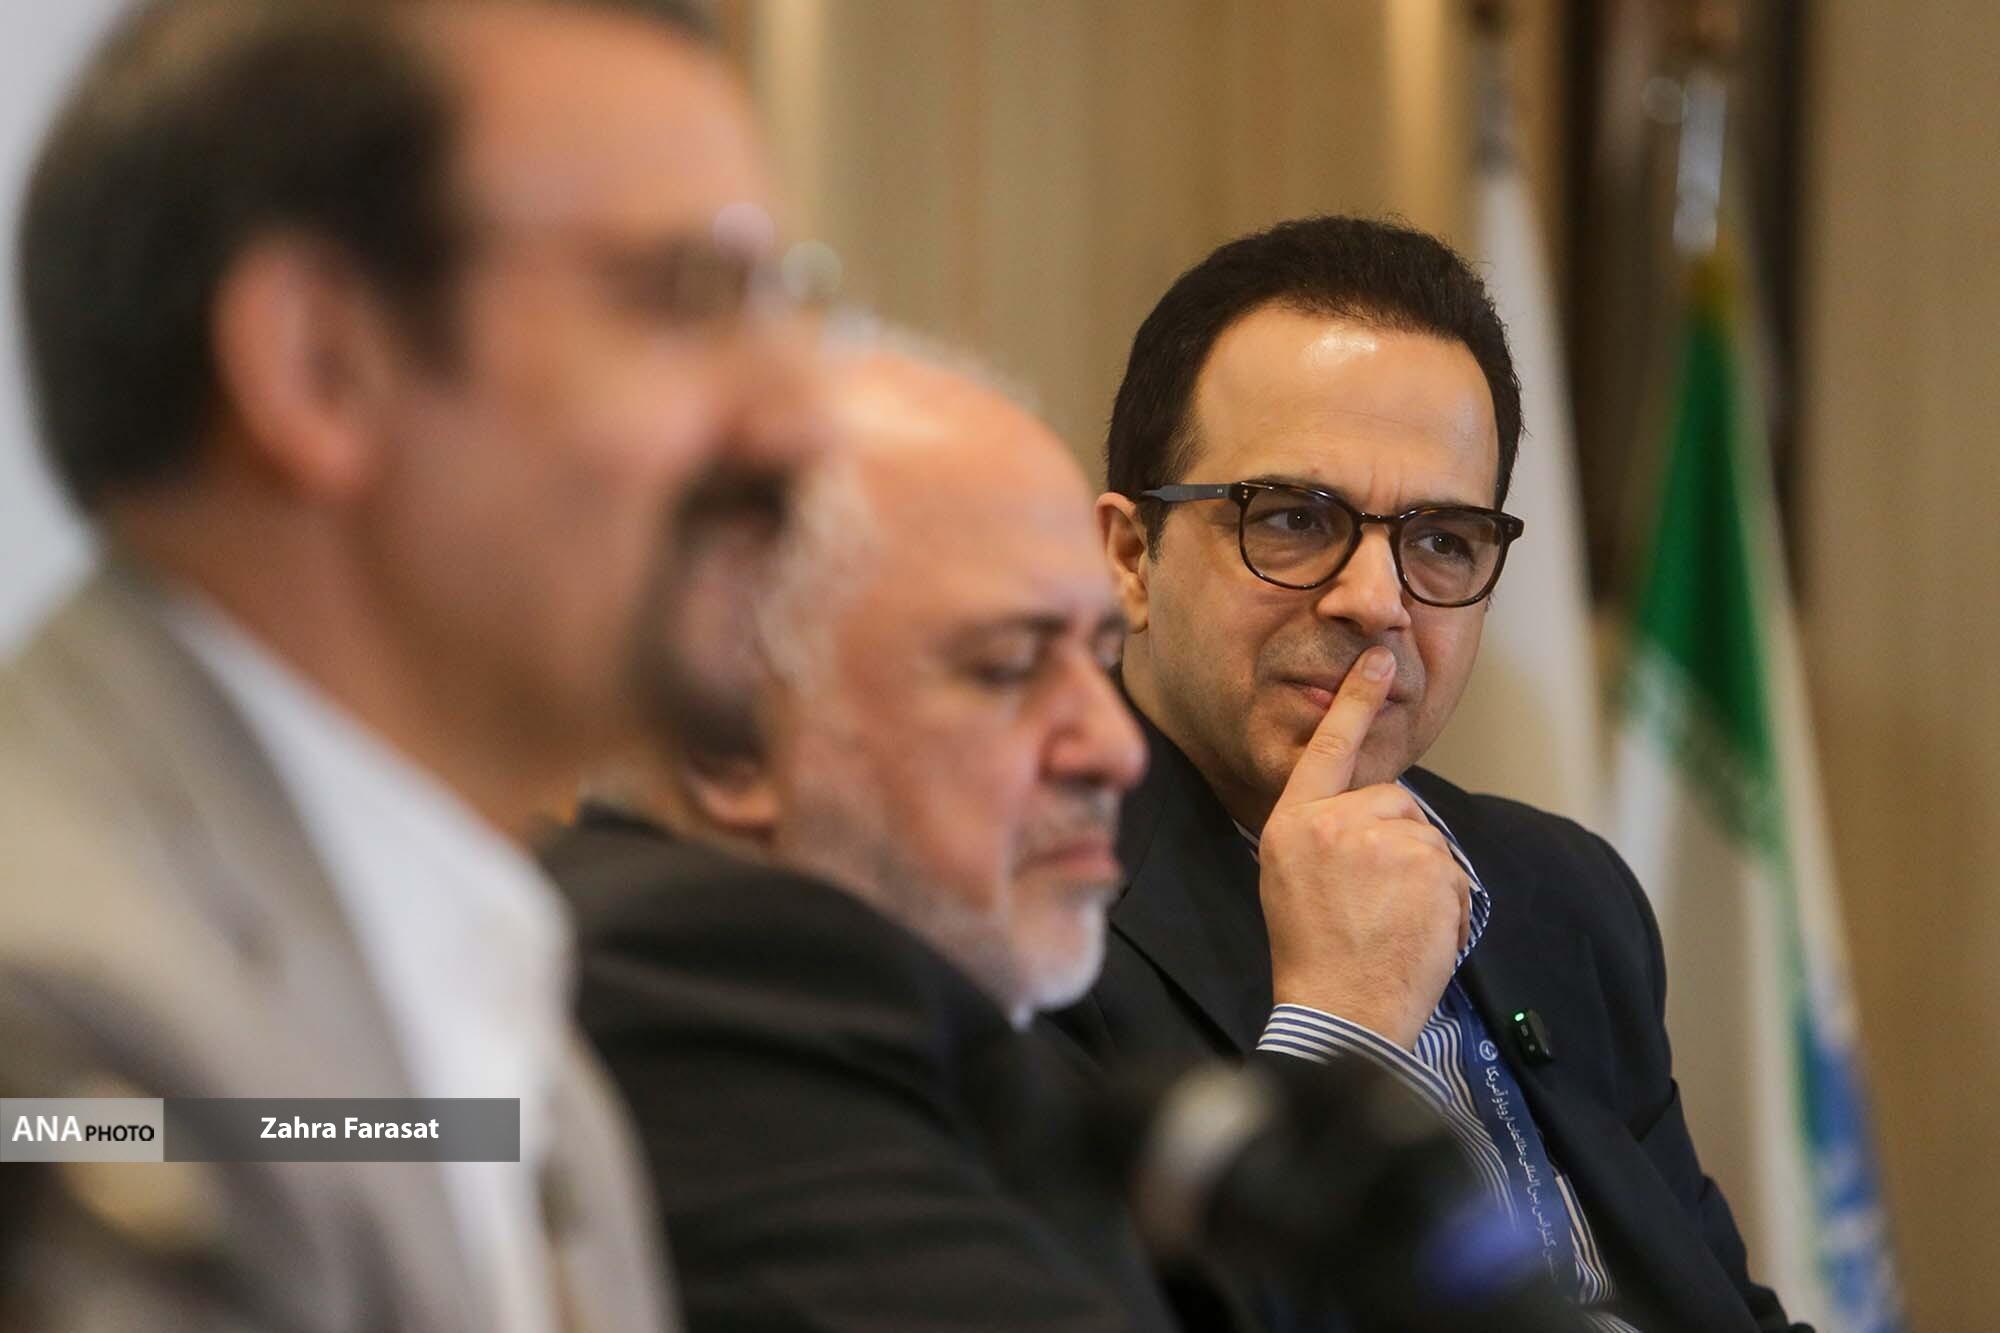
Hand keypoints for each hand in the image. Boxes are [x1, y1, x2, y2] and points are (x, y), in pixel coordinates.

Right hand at [1257, 647, 1471, 1049]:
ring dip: (1423, 877)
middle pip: (1393, 800)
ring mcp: (1381, 841)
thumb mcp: (1289, 878)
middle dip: (1398, 839)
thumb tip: (1372, 810)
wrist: (1340, 1009)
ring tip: (1391, 923)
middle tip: (1376, 899)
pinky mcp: (1425, 866)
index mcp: (1292, 823)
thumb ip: (1324, 832)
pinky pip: (1451, 871)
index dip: (1356, 701)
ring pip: (1425, 838)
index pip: (1328, 748)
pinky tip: (1416, 932)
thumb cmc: (1313, 952)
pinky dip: (1446, 903)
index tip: (1381, 658)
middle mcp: (1334, 822)